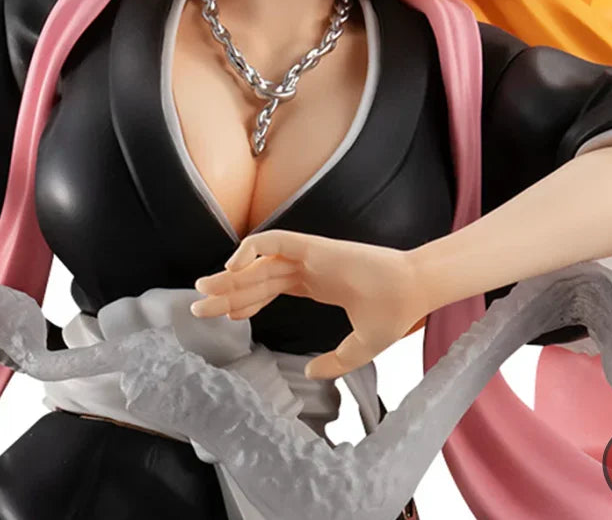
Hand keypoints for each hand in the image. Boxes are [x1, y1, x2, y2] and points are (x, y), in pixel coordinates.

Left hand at [192, 230, 428, 378]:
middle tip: (197, 307)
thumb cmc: (393, 312)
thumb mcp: (361, 346)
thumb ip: (335, 361)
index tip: (227, 317)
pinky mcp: (313, 245)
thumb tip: (310, 372)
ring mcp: (308, 255)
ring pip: (258, 262)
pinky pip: (274, 240)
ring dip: (229, 275)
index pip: (270, 289)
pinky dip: (251, 248)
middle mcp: (306, 268)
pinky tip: (233, 268)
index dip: (246, 302)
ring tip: (202, 291)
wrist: (414, 290)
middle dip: (226, 292)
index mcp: (316, 285)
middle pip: (256, 278)